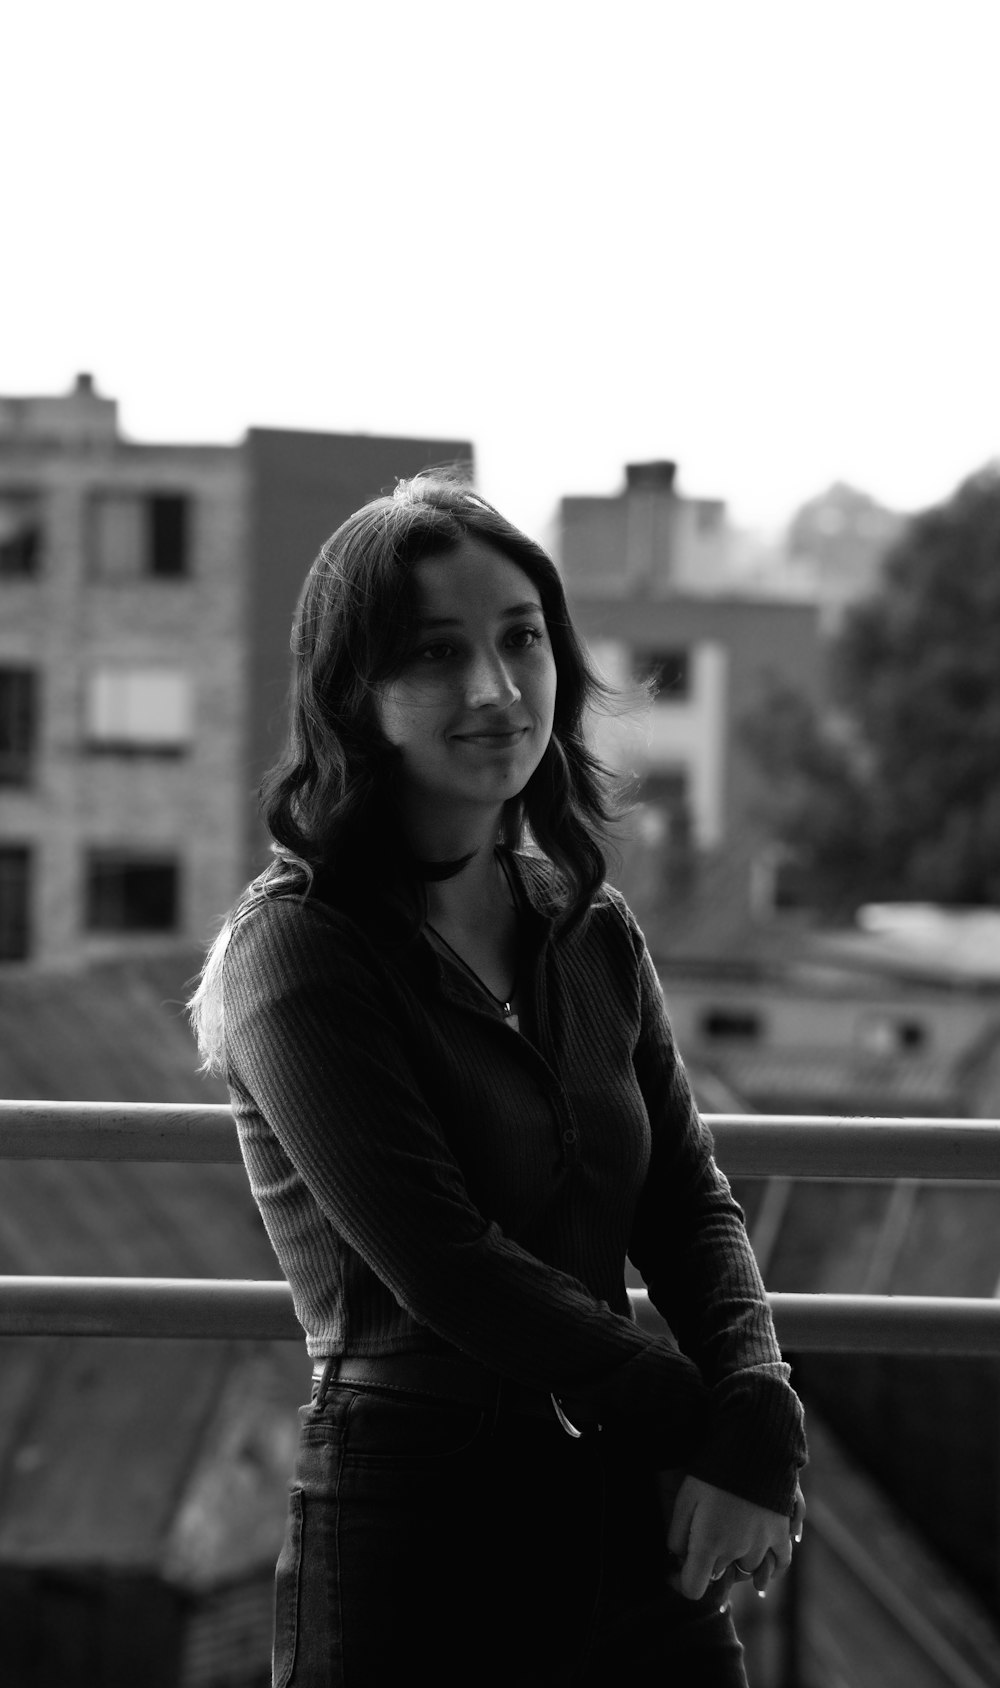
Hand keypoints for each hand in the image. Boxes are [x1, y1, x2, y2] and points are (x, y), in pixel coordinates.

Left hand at [663, 1475, 803, 1602]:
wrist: (752, 1446)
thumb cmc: (712, 1471)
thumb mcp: (684, 1498)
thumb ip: (677, 1534)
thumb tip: (677, 1556)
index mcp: (708, 1544)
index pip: (692, 1587)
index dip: (680, 1582)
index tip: (673, 1570)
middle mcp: (735, 1551)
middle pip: (718, 1573)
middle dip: (707, 1562)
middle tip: (701, 1538)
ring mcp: (761, 1544)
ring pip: (746, 1569)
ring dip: (735, 1559)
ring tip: (729, 1538)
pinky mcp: (780, 1533)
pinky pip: (780, 1563)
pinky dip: (771, 1567)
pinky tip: (763, 1565)